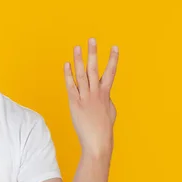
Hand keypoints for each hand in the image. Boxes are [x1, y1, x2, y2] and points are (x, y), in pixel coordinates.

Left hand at [64, 38, 117, 157]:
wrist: (97, 142)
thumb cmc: (104, 128)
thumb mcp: (110, 111)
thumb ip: (107, 98)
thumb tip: (104, 93)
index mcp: (106, 94)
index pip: (111, 72)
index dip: (113, 59)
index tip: (114, 47)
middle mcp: (96, 93)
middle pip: (94, 69)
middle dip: (93, 53)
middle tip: (92, 40)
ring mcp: (85, 97)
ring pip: (82, 74)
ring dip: (79, 60)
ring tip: (77, 47)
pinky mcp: (75, 103)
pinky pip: (71, 86)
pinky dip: (68, 75)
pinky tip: (66, 64)